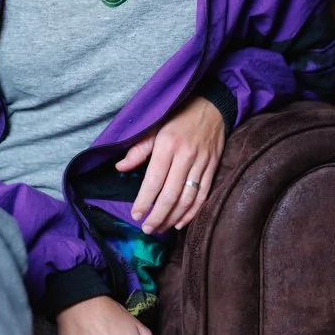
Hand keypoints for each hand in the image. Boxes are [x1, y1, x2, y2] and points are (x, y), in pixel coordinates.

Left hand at [114, 96, 224, 233]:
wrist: (212, 105)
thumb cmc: (179, 116)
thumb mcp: (155, 126)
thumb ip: (139, 149)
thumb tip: (120, 168)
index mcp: (168, 145)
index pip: (154, 180)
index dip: (144, 201)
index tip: (135, 215)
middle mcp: (186, 156)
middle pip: (171, 194)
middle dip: (158, 215)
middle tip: (147, 229)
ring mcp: (202, 163)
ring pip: (188, 198)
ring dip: (174, 217)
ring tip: (161, 228)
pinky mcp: (214, 167)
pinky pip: (204, 195)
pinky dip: (193, 212)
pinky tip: (181, 222)